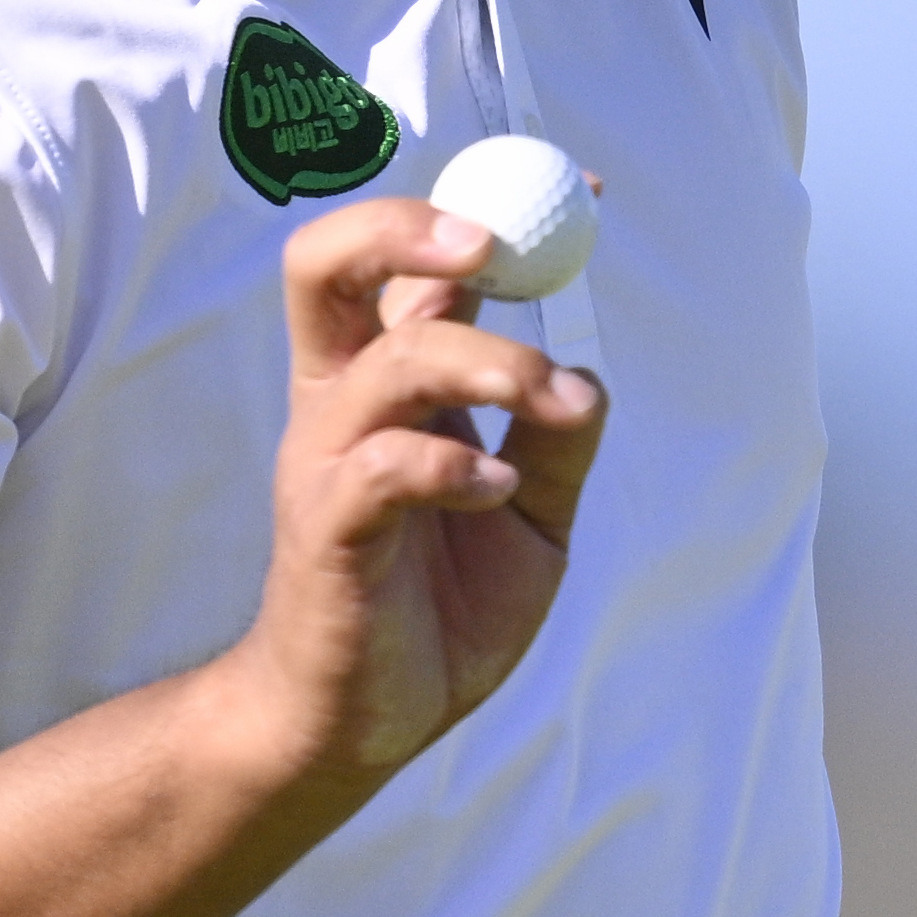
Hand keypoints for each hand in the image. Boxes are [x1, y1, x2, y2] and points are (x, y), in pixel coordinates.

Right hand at [223, 194, 610, 782]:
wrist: (359, 722)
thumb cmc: (434, 610)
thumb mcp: (529, 517)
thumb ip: (555, 441)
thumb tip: (590, 376)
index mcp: (384, 384)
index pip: (413, 262)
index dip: (489, 211)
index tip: (586, 194)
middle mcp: (341, 404)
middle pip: (326, 266)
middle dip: (408, 231)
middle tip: (496, 248)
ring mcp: (327, 463)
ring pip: (388, 363)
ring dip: (492, 363)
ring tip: (559, 407)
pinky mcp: (326, 532)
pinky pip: (382, 468)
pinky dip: (453, 464)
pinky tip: (499, 488)